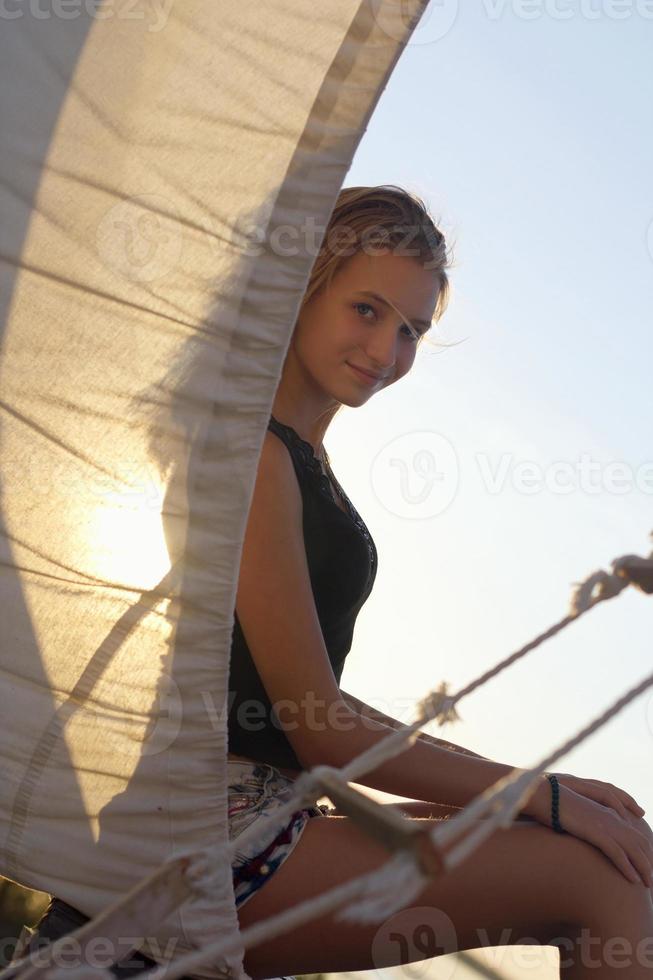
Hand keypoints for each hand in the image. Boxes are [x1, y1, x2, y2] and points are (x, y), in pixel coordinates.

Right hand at [530, 781, 652, 888]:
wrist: (547, 796)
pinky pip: (618, 853)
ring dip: (644, 868)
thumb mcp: (579, 818)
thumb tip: (593, 838)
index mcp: (609, 814)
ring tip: (648, 883)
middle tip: (652, 879)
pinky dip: (628, 867)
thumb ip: (591, 826)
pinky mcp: (596, 832)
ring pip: (633, 850)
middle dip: (649, 862)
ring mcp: (605, 825)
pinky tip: (633, 880)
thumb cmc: (559, 808)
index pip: (635, 835)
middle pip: (640, 843)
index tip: (647, 866)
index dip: (644, 851)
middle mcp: (612, 819)